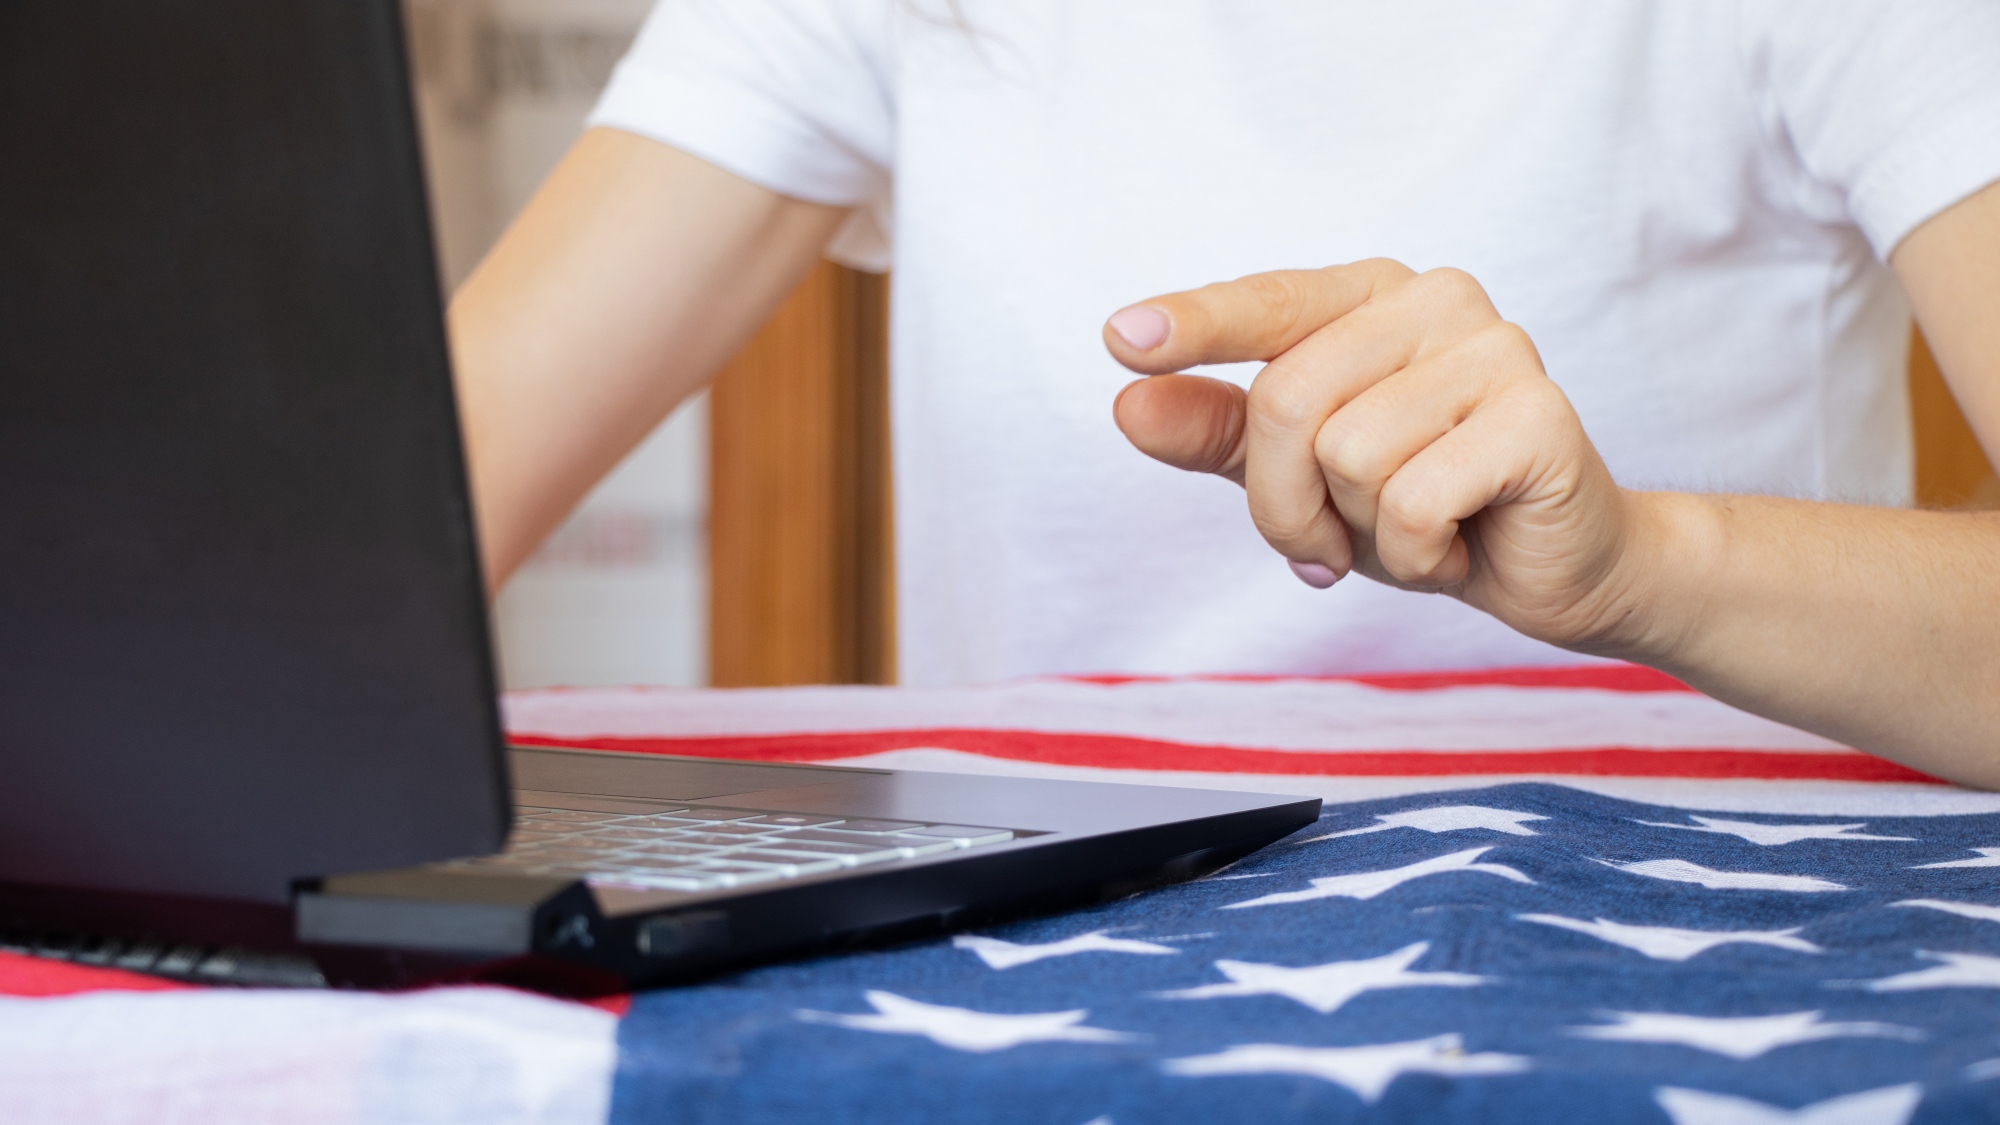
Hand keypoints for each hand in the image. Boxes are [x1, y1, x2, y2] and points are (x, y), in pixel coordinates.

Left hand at [1105, 260, 1651, 650]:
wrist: (1558, 569)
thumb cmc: (1425, 509)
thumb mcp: (1301, 476)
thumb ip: (1218, 434)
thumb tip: (1128, 405)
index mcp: (1372, 297)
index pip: (1267, 303)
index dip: (1194, 325)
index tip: (1117, 341)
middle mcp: (1435, 299)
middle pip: (1287, 401)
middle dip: (1286, 505)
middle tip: (1335, 542)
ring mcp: (1495, 348)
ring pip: (1345, 455)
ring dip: (1361, 533)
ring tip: (1418, 532)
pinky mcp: (1537, 414)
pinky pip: (1411, 501)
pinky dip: (1417, 555)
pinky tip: (1461, 544)